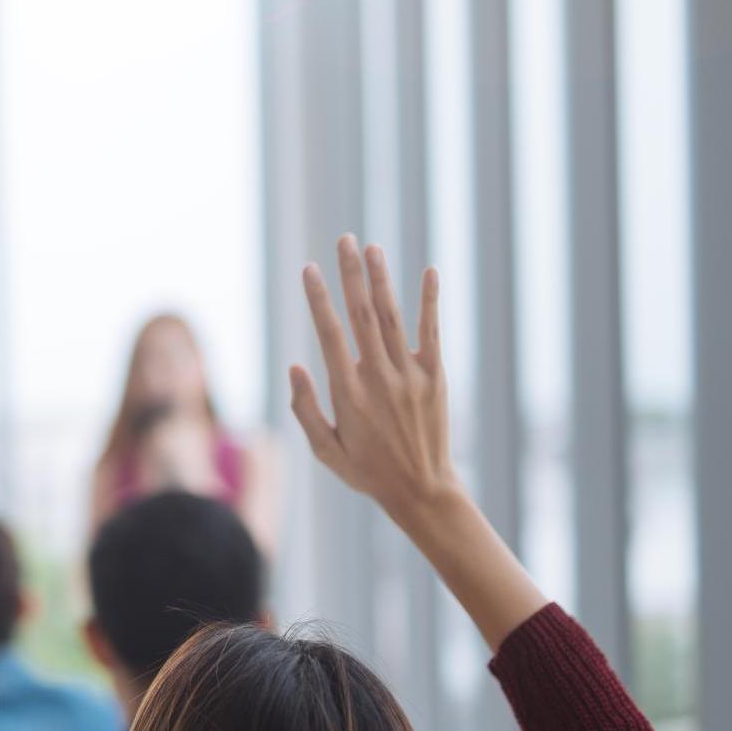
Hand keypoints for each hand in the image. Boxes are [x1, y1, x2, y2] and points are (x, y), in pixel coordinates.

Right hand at [288, 234, 458, 523]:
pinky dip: (430, 301)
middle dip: (350, 274)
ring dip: (381, 280)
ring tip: (372, 248)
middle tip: (343, 240)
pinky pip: (432, 332)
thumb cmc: (367, 472)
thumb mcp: (325, 450)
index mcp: (347, 393)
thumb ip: (306, 409)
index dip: (318, 299)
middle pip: (361, 315)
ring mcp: (410, 375)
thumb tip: (296, 367)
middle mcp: (379, 377)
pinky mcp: (435, 377)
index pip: (330, 335)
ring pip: (392, 317)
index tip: (309, 269)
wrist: (422, 490)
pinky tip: (429, 272)